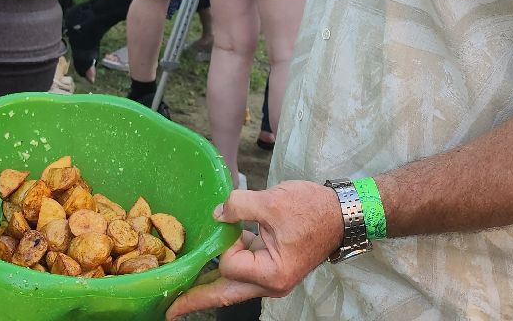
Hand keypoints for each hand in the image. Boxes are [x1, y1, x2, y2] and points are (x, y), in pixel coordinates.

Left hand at [164, 181, 340, 318]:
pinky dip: (227, 266)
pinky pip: (243, 270)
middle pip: (226, 294)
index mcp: (272, 273)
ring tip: (181, 297)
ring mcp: (272, 277)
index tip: (232, 225)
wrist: (343, 213)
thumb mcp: (273, 202)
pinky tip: (211, 263)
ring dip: (208, 285)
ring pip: (232, 285)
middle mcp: (271, 283)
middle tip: (169, 312)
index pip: (231, 265)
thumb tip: (217, 214)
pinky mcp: (272, 266)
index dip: (225, 244)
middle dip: (196, 301)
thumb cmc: (313, 210)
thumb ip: (239, 206)